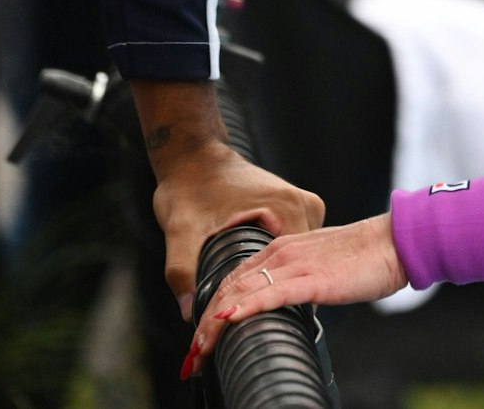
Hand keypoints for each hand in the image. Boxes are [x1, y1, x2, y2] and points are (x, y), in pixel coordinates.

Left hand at [149, 140, 325, 316]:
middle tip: (247, 329)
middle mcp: (302, 205)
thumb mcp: (181, 230)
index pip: (297, 265)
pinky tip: (264, 282)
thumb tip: (188, 313)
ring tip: (256, 313)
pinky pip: (296, 243)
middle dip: (275, 295)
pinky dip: (282, 264)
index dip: (272, 299)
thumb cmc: (188, 187)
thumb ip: (182, 271)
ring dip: (281, 279)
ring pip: (301, 256)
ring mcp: (303, 205)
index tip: (253, 329)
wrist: (194, 155)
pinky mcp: (296, 208)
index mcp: (286, 208)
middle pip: (301, 263)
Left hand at [181, 215, 406, 376]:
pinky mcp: (313, 279)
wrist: (394, 241)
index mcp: (281, 247)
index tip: (200, 338)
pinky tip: (229, 320)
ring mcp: (295, 264)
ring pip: (242, 292)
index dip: (211, 309)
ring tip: (199, 351)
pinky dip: (246, 307)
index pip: (233, 279)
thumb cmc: (364, 257)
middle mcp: (281, 252)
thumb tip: (283, 305)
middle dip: (205, 324)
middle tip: (192, 356)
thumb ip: (297, 279)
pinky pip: (272, 293)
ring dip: (215, 324)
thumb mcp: (320, 264)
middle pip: (229, 288)